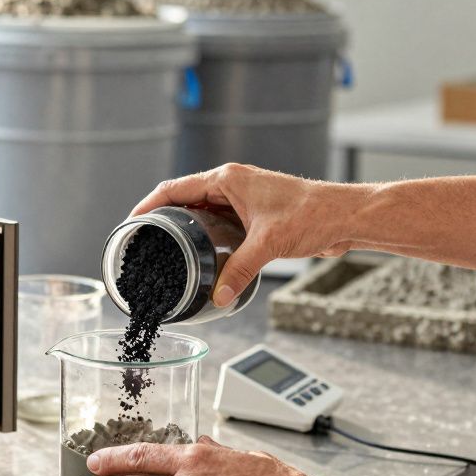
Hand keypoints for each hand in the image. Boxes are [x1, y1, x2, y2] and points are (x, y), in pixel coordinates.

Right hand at [131, 164, 365, 305]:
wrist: (343, 217)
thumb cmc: (312, 214)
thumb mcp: (268, 244)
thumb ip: (239, 271)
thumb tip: (219, 297)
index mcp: (228, 179)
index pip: (175, 188)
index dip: (150, 205)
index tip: (132, 222)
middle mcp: (232, 184)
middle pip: (185, 199)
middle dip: (164, 219)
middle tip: (145, 242)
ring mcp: (242, 198)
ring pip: (202, 212)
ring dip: (186, 229)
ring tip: (166, 251)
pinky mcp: (252, 213)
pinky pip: (219, 222)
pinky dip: (206, 236)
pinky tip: (200, 254)